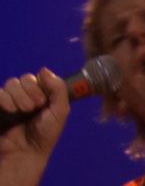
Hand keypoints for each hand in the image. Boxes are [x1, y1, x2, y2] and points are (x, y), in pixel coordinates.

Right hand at [0, 69, 69, 185]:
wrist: (26, 153)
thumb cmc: (45, 135)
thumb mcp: (60, 111)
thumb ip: (57, 88)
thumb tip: (44, 70)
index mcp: (41, 95)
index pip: (38, 77)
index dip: (40, 86)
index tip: (43, 102)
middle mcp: (25, 96)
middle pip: (24, 79)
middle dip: (30, 91)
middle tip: (33, 108)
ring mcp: (10, 101)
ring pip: (11, 83)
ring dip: (18, 95)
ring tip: (23, 111)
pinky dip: (4, 98)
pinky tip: (11, 109)